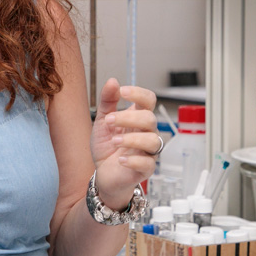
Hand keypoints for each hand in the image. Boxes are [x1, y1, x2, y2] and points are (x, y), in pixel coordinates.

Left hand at [89, 78, 157, 210]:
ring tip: (114, 141)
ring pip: (153, 141)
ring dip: (132, 139)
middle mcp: (146, 133)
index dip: (139, 93)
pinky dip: (133, 160)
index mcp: (138, 118)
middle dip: (129, 117)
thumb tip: (113, 81)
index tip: (123, 92)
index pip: (149, 100)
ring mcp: (148, 151)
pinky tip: (120, 159)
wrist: (103, 174)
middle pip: (150, 119)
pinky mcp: (145, 169)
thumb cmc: (107, 147)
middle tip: (109, 121)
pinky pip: (148, 163)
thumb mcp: (102, 122)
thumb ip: (108, 102)